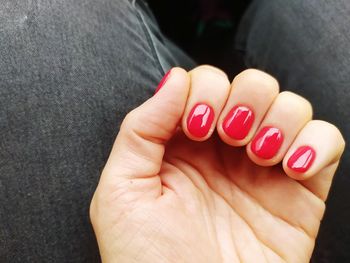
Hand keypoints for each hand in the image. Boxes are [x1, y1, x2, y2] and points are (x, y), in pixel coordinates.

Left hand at [90, 67, 344, 262]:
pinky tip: (292, 167)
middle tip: (229, 136)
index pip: (204, 83)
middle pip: (251, 84)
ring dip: (278, 118)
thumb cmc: (148, 259)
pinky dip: (316, 143)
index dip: (204, 91)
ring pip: (289, 105)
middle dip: (243, 99)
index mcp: (182, 143)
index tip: (196, 125)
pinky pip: (326, 141)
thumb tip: (176, 78)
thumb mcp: (122, 191)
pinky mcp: (301, 190)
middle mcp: (224, 149)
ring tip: (258, 155)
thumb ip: (141, 129)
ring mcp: (264, 166)